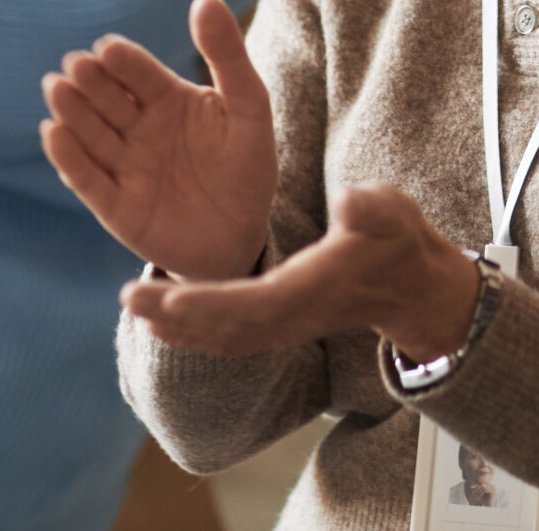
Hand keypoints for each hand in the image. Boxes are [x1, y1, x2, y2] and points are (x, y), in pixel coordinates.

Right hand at [41, 0, 278, 282]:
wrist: (242, 237)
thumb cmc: (247, 167)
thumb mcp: (249, 106)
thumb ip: (227, 55)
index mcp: (169, 100)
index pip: (141, 73)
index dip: (124, 60)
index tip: (108, 46)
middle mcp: (140, 129)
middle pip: (109, 99)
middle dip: (91, 81)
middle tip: (76, 64)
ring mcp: (124, 166)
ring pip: (91, 133)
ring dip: (72, 111)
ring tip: (57, 87)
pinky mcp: (114, 205)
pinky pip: (87, 179)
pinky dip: (68, 157)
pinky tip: (53, 133)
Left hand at [119, 182, 482, 361]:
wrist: (409, 287)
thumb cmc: (396, 241)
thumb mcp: (392, 213)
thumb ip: (370, 208)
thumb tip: (347, 200)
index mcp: (312, 288)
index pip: (254, 302)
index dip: (211, 303)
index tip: (171, 300)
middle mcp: (292, 316)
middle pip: (225, 324)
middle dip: (175, 314)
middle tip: (129, 297)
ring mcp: (284, 327)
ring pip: (221, 335)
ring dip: (175, 325)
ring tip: (134, 305)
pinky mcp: (278, 325)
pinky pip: (229, 337)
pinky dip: (193, 333)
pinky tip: (162, 323)